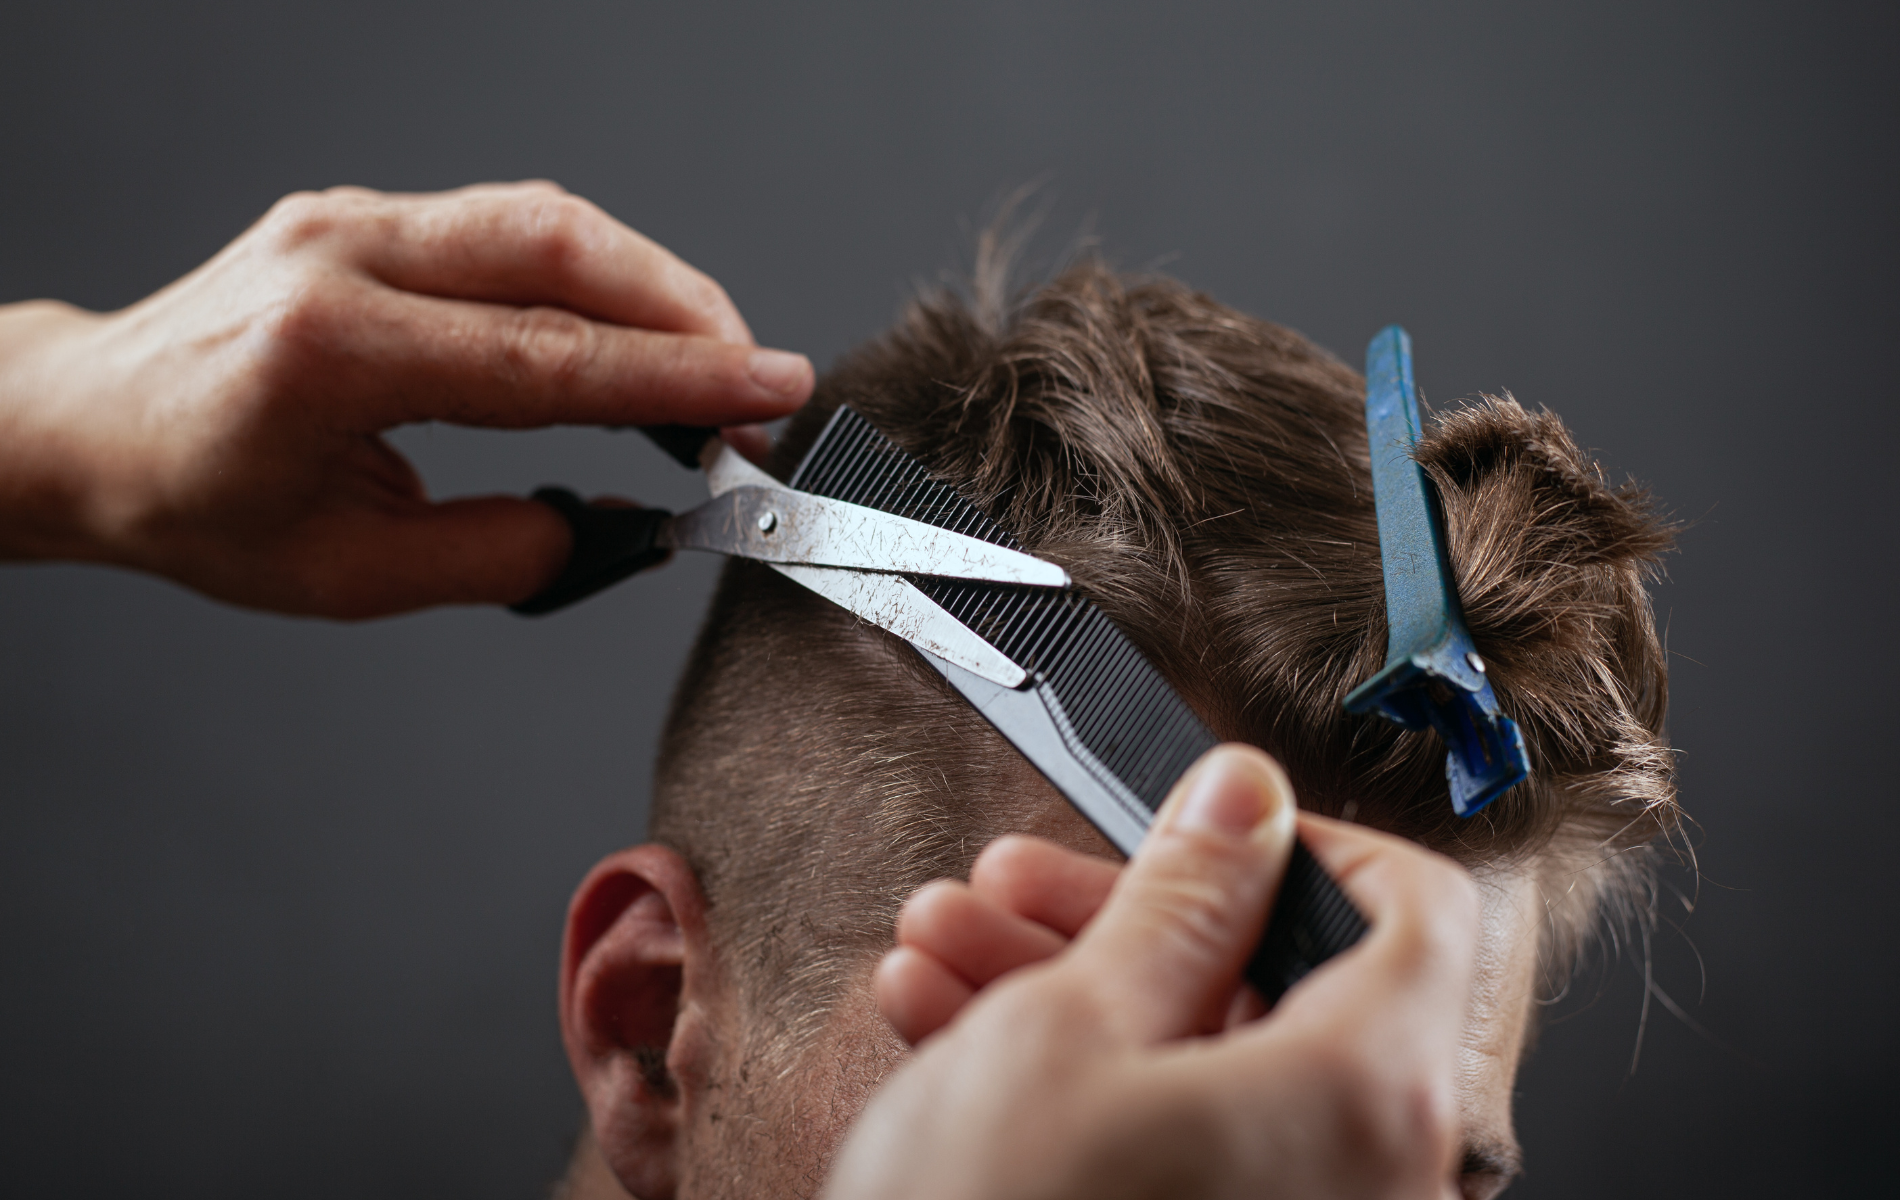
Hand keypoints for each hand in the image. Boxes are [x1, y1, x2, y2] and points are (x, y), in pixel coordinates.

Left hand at [0, 182, 811, 616]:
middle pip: (564, 247)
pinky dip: (596, 280)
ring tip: (715, 368)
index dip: (677, 380)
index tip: (767, 397)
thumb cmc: (191, 503)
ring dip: (653, 289)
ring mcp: (357, 220)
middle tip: (760, 388)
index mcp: (332, 351)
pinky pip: (513, 229)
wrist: (89, 426)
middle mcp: (346, 256)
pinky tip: (634, 334)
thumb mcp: (346, 575)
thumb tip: (612, 525)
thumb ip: (495, 551)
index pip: (548, 358)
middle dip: (689, 314)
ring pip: (550, 222)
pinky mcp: (374, 219)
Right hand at [826, 745, 1480, 1199]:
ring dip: (1071, 991)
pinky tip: (957, 1034)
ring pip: (1206, 1068)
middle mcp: (1367, 1180)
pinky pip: (1179, 1148)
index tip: (1205, 829)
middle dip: (1125, 917)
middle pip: (1280, 989)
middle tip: (1016, 886)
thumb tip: (1248, 799)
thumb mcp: (1071, 1026)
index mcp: (1366, 1098)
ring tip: (948, 952)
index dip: (1302, 846)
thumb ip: (1183, 895)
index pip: (1417, 910)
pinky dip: (1082, 1088)